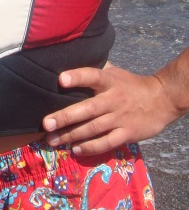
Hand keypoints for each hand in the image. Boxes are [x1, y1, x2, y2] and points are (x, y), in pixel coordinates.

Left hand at [42, 63, 180, 155]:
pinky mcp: (127, 134)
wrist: (163, 100)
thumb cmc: (131, 85)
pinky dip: (90, 147)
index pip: (93, 76)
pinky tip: (76, 149)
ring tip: (52, 140)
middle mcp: (114, 99)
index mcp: (110, 81)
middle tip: (46, 124)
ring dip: (72, 136)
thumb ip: (96, 70)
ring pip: (93, 128)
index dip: (77, 77)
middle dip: (65, 117)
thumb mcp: (116, 72)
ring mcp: (120, 118)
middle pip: (88, 108)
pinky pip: (106, 143)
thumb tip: (71, 60)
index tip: (60, 79)